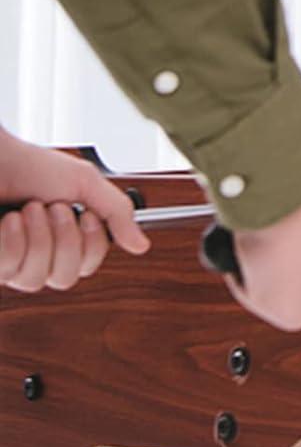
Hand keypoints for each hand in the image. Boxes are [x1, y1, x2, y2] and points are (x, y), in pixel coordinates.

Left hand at [0, 125, 148, 291]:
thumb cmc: (32, 168)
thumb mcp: (86, 183)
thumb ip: (117, 212)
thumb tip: (142, 244)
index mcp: (65, 237)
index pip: (88, 265)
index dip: (92, 243)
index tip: (87, 214)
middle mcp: (39, 255)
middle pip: (65, 278)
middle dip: (64, 239)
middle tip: (55, 208)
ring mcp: (12, 263)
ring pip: (36, 278)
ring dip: (38, 236)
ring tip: (30, 209)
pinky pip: (9, 268)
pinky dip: (13, 238)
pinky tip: (10, 220)